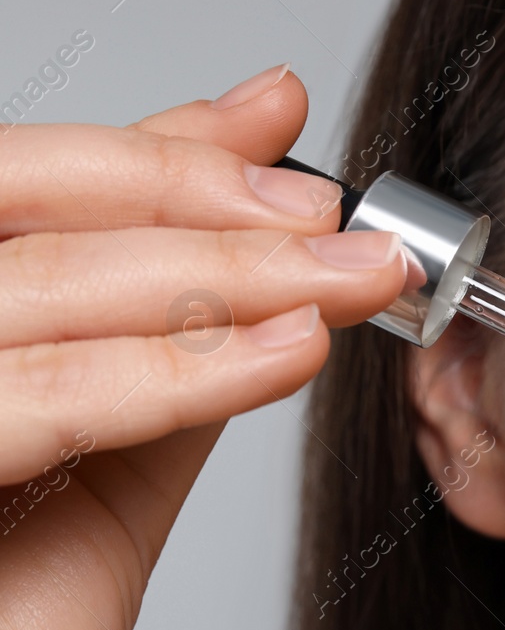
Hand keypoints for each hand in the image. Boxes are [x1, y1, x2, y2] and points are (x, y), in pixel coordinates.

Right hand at [0, 65, 405, 629]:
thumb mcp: (94, 496)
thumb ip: (150, 381)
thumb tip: (247, 293)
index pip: (31, 198)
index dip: (156, 151)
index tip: (277, 133)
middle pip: (21, 204)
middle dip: (197, 194)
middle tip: (331, 216)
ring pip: (40, 287)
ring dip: (222, 274)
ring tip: (346, 278)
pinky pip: (42, 397)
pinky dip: (177, 369)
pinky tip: (287, 352)